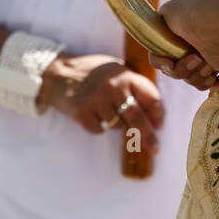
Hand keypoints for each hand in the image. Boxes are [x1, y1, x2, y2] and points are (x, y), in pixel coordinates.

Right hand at [39, 53, 163, 148]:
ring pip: (118, 126)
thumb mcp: (116, 69)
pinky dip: (100, 127)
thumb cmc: (93, 72)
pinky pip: (100, 130)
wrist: (58, 73)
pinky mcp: (81, 112)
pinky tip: (94, 115)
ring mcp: (96, 100)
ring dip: (118, 125)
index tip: (159, 125)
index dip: (158, 114)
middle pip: (137, 117)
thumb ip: (134, 85)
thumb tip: (154, 113)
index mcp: (125, 75)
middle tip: (155, 148)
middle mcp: (112, 87)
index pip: (151, 97)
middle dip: (148, 136)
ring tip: (107, 111)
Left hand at [149, 0, 218, 94]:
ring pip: (172, 68)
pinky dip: (162, 64)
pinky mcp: (163, 29)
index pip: (198, 77)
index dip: (203, 81)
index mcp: (210, 51)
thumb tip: (212, 86)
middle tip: (207, 64)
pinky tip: (172, 63)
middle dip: (195, 76)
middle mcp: (194, 44)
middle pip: (185, 75)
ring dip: (184, 70)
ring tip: (196, 56)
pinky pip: (154, 58)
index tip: (213, 75)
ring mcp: (178, 37)